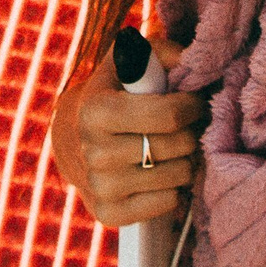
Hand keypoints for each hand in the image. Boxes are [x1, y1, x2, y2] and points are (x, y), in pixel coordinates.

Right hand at [51, 42, 203, 225]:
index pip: (169, 115)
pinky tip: (162, 172)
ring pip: (178, 176)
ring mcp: (100, 185)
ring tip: (175, 148)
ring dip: (186, 160)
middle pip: (179, 146)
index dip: (192, 105)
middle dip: (192, 132)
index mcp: (96, 110)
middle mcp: (94, 151)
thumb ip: (159, 53)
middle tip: (186, 126)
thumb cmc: (112, 94)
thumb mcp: (127, 64)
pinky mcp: (108, 214)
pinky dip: (174, 188)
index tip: (193, 101)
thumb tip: (190, 59)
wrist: (72, 140)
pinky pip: (168, 202)